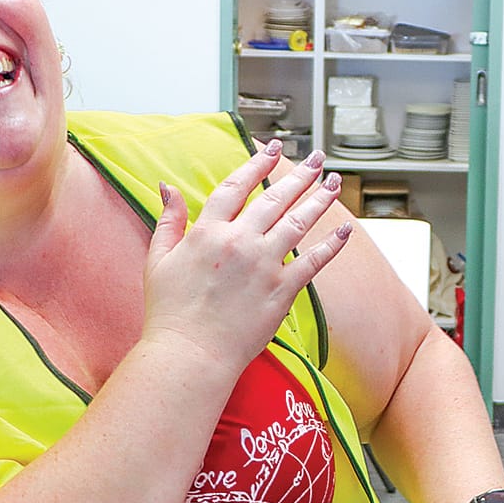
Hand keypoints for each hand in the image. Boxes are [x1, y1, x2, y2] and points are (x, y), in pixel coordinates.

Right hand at [140, 142, 350, 370]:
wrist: (189, 353)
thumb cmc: (169, 312)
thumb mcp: (158, 259)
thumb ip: (168, 219)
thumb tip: (167, 186)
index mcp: (208, 232)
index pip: (237, 187)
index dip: (257, 164)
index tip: (274, 149)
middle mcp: (239, 242)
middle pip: (275, 198)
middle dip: (300, 175)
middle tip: (318, 159)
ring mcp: (263, 265)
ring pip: (299, 222)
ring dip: (320, 199)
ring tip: (335, 183)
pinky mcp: (282, 290)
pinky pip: (313, 261)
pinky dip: (332, 245)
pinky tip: (346, 230)